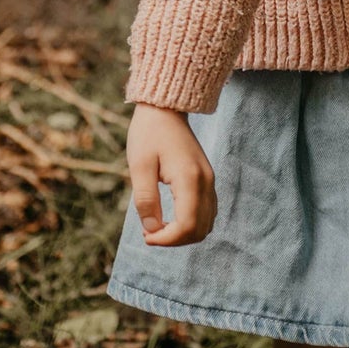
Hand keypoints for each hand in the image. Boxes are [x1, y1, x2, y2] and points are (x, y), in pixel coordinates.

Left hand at [126, 104, 217, 245]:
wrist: (165, 108)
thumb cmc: (149, 134)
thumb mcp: (139, 166)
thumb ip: (145, 200)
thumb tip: (152, 229)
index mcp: (189, 179)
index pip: (187, 226)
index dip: (166, 240)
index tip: (146, 236)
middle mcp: (206, 181)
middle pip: (200, 229)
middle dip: (174, 239)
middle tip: (149, 232)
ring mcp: (209, 179)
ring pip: (206, 223)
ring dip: (183, 233)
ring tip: (158, 224)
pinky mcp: (207, 178)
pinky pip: (207, 212)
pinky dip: (191, 222)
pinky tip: (170, 216)